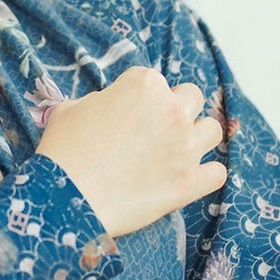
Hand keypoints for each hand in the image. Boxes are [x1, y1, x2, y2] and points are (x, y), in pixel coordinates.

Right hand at [36, 64, 227, 236]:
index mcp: (144, 85)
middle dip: (175, 111)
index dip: (140, 100)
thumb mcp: (69, 109)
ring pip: (212, 130)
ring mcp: (186, 146)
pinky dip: (205, 176)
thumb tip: (105, 108)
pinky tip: (188, 180)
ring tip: (176, 153)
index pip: (153, 82)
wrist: (64, 197)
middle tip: (154, 132)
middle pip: (191, 98)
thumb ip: (97, 101)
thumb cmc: (62, 152)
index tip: (127, 117)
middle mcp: (172, 109)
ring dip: (197, 138)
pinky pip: (217, 173)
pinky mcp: (190, 182)